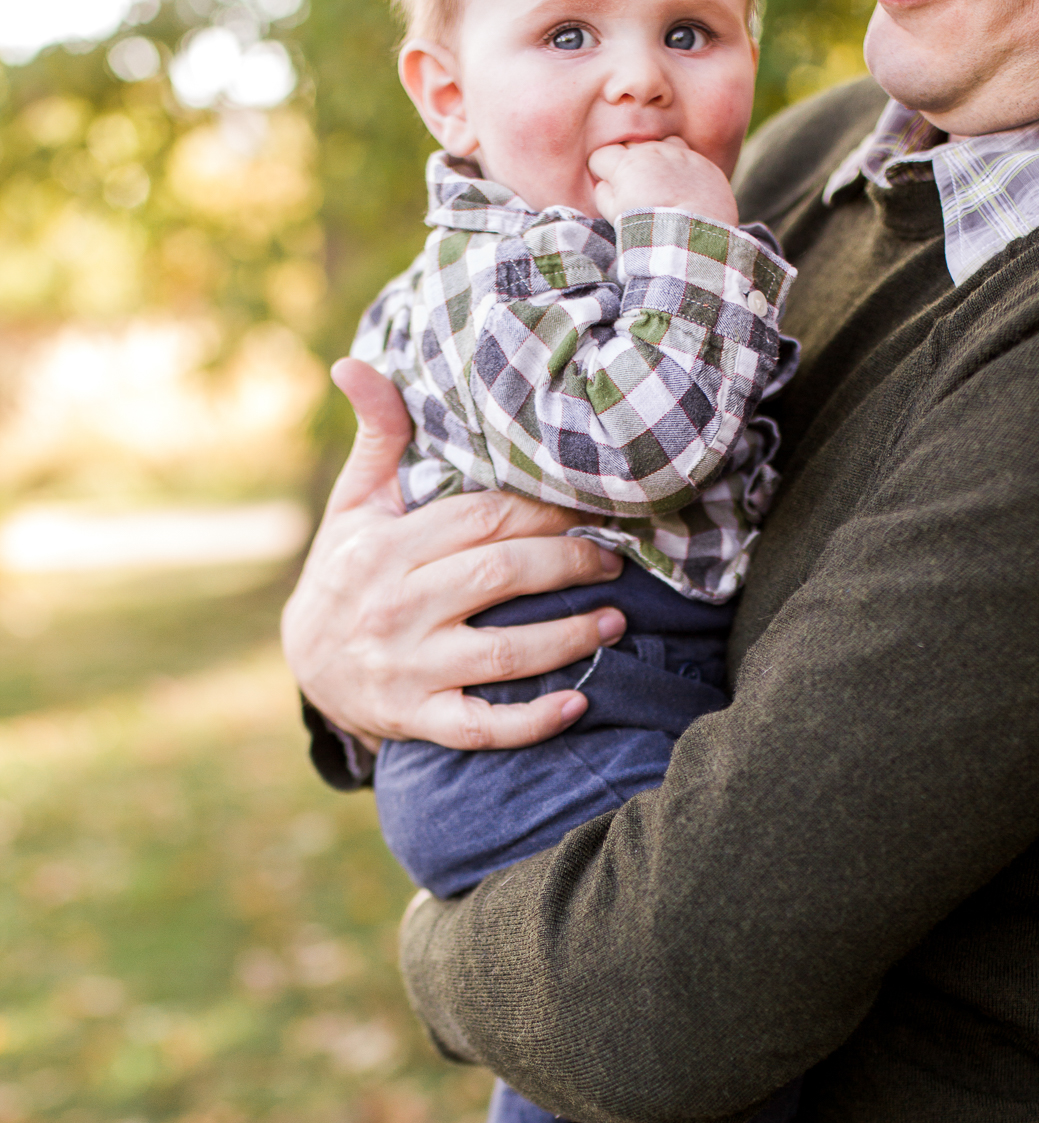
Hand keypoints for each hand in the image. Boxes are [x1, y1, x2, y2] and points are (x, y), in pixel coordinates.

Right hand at [281, 359, 626, 750]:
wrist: (306, 666)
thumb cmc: (345, 574)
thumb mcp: (352, 506)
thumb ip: (376, 439)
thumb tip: (355, 363)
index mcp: (386, 548)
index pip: (479, 520)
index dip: (541, 513)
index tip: (584, 511)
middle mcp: (396, 607)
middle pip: (499, 576)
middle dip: (568, 566)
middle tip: (613, 562)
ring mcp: (408, 668)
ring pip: (503, 653)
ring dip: (569, 637)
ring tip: (616, 620)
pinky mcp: (418, 718)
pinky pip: (482, 726)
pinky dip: (532, 722)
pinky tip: (580, 703)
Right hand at [589, 136, 738, 227]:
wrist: (695, 233)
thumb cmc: (649, 227)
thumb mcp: (615, 216)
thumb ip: (603, 194)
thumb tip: (603, 184)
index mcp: (626, 164)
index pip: (601, 156)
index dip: (601, 173)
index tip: (609, 188)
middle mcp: (650, 150)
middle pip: (628, 146)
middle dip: (626, 163)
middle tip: (634, 189)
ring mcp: (676, 153)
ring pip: (657, 144)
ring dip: (653, 158)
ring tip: (658, 182)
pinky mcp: (698, 161)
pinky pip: (683, 153)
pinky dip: (677, 165)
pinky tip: (680, 184)